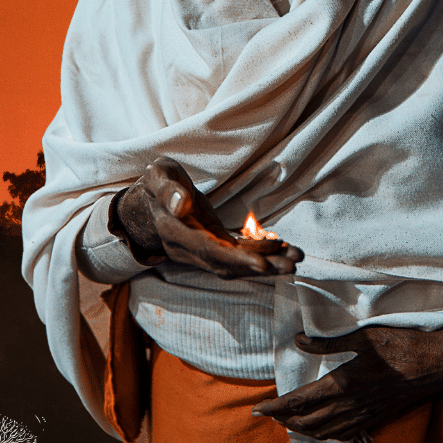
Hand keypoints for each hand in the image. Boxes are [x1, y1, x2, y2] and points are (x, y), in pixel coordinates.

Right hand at [115, 157, 303, 279]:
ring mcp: (201, 250)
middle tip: (291, 266)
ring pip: (234, 263)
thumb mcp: (157, 176)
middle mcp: (189, 249)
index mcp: (175, 232)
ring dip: (266, 263)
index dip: (234, 259)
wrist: (147, 202)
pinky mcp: (213, 244)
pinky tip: (283, 249)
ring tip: (295, 259)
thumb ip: (167, 190)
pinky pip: (237, 253)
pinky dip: (261, 253)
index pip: (207, 251)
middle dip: (259, 266)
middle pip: (225, 264)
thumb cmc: (155, 183)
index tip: (261, 264)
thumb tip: (182, 204)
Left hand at [252, 319, 442, 440]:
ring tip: (289, 424)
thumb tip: (297, 341)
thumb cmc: (398, 343)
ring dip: (303, 431)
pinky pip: (345, 434)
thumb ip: (326, 341)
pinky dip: (327, 436)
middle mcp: (349, 405)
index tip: (257, 410)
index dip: (275, 408)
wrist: (435, 362)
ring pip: (325, 432)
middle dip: (284, 421)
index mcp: (341, 384)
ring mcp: (364, 415)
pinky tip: (324, 431)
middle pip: (308, 423)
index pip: (298, 403)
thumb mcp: (360, 336)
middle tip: (268, 415)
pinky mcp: (377, 418)